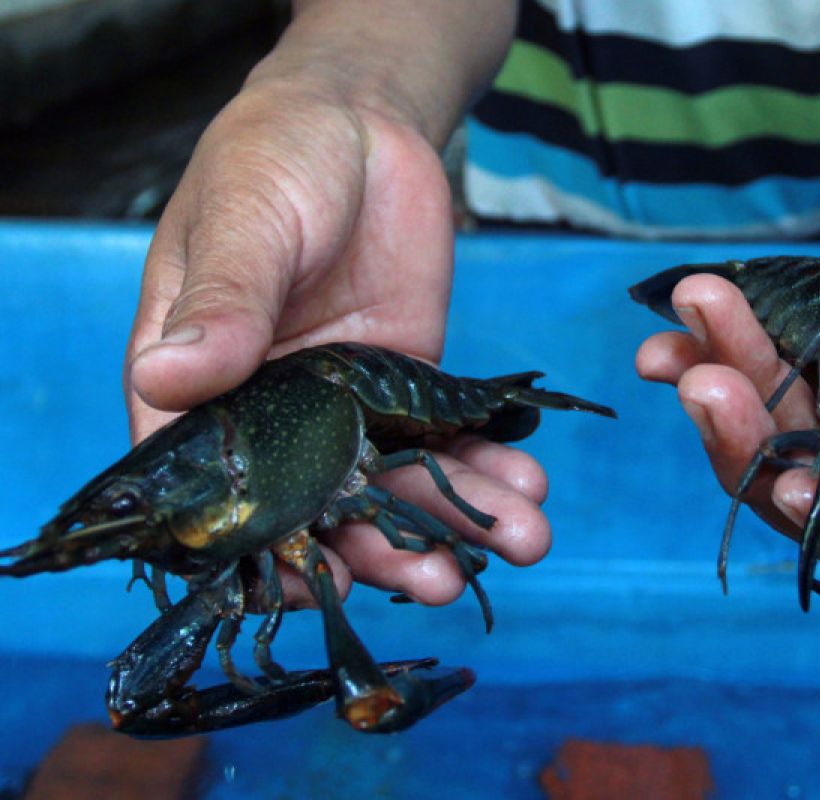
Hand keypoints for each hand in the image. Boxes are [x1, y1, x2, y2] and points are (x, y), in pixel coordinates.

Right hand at [124, 80, 548, 607]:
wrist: (361, 123)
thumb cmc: (275, 161)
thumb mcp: (244, 224)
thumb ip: (220, 303)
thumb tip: (166, 378)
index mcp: (203, 388)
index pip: (217, 491)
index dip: (260, 550)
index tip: (318, 589)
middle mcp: (274, 413)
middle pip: (322, 509)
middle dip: (384, 552)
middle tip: (445, 582)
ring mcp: (348, 406)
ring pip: (394, 484)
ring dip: (454, 522)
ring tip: (516, 542)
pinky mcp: (412, 382)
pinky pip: (446, 437)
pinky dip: (485, 466)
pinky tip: (527, 490)